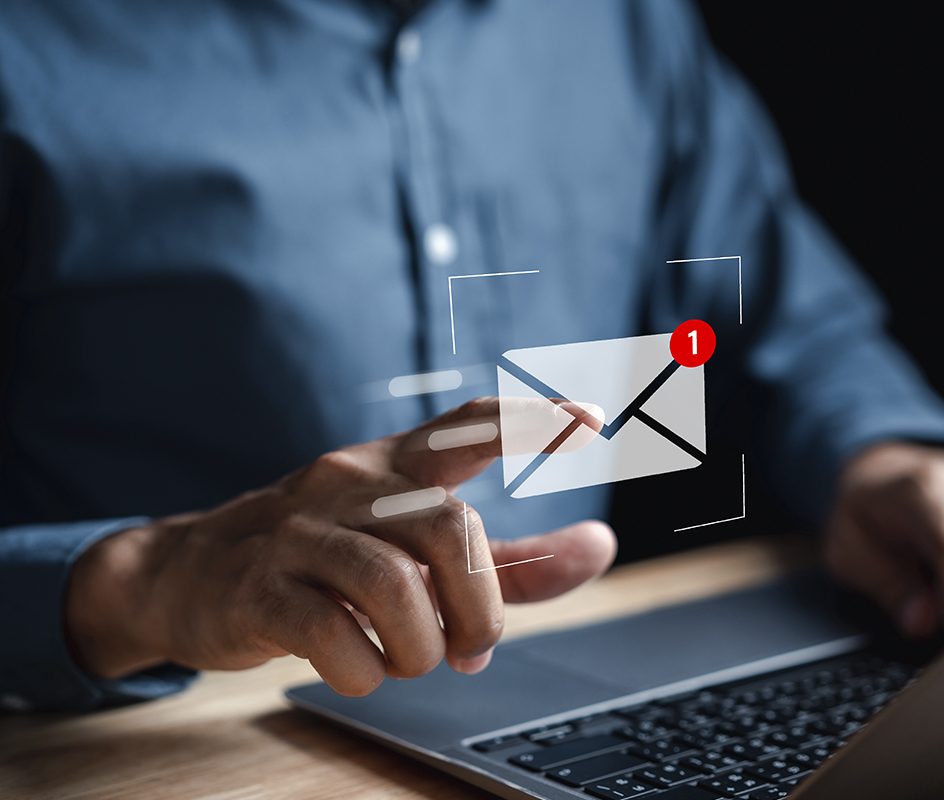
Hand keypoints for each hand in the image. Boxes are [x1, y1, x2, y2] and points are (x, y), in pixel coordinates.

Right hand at [65, 397, 615, 695]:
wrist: (190, 575)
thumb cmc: (326, 560)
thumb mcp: (415, 553)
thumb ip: (511, 559)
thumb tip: (602, 547)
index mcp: (394, 467)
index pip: (465, 427)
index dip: (528, 422)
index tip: (589, 420)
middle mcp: (349, 484)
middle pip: (447, 528)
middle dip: (478, 606)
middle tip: (471, 646)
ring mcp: (298, 533)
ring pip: (391, 584)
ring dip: (421, 645)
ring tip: (412, 660)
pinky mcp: (257, 587)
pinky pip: (329, 633)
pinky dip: (365, 670)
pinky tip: (361, 669)